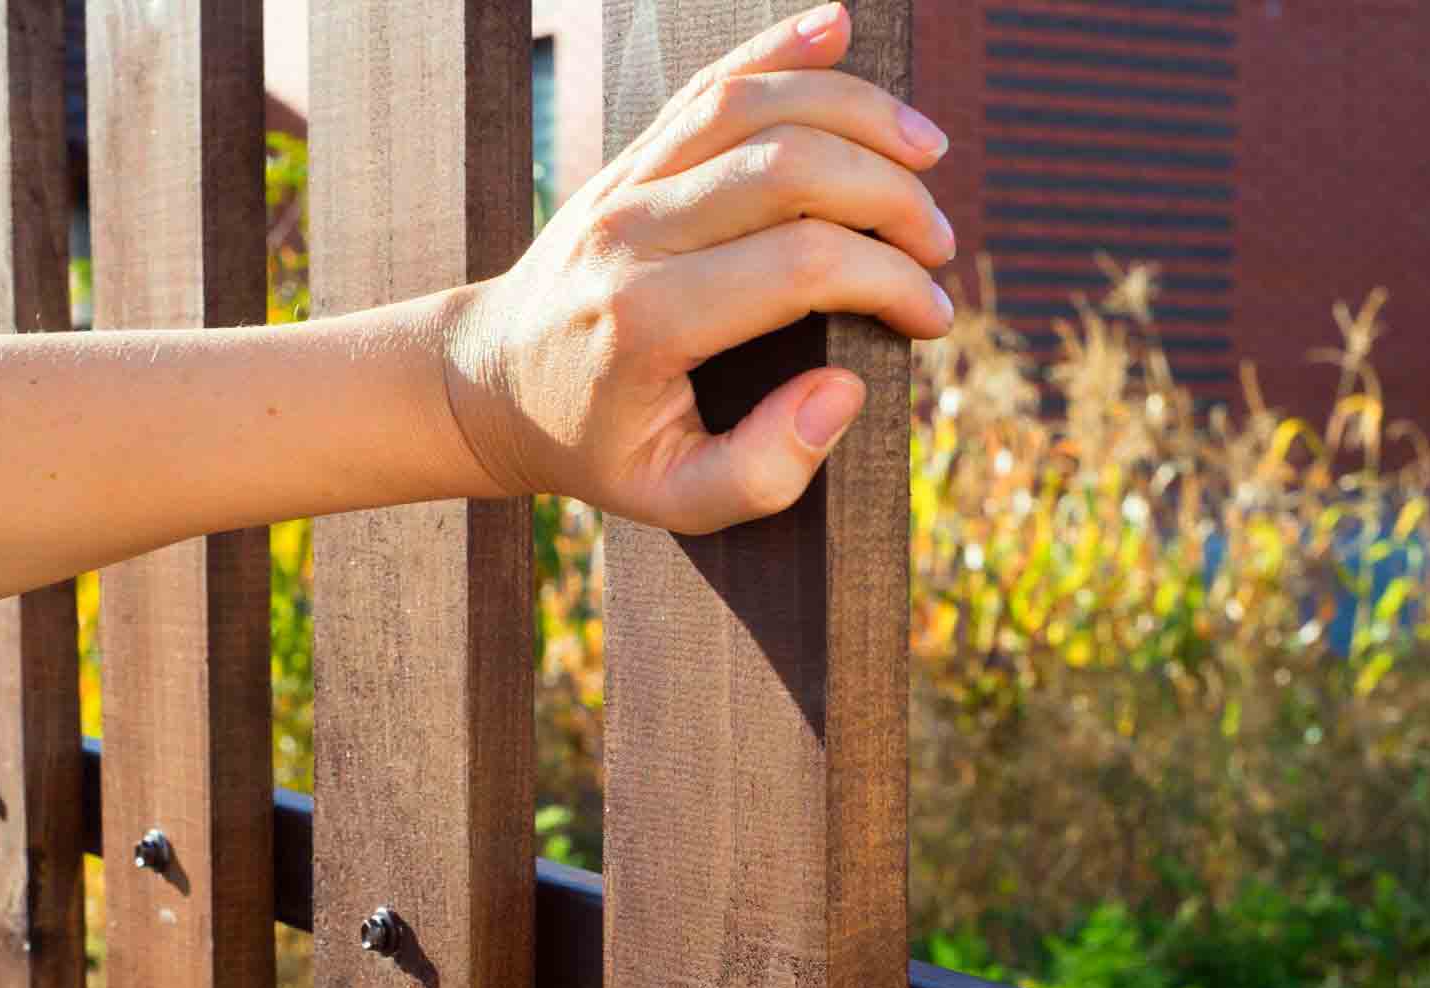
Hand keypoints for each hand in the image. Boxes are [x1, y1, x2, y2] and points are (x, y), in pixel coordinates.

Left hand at [445, 2, 952, 534]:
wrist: (490, 384)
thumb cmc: (592, 445)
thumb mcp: (671, 498)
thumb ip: (764, 471)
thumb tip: (844, 390)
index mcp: (646, 321)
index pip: (800, 267)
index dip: (889, 283)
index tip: (932, 318)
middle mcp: (632, 234)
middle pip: (788, 168)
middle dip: (889, 196)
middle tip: (939, 243)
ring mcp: (624, 183)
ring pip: (751, 105)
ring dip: (855, 112)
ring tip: (926, 150)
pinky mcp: (628, 157)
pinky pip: (707, 84)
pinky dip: (777, 49)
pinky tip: (839, 27)